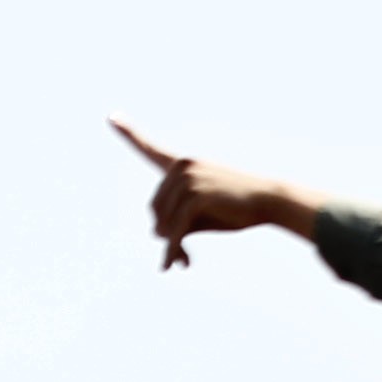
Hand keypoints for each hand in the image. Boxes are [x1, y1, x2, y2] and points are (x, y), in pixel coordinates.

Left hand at [112, 119, 327, 269]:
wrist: (270, 201)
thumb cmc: (236, 208)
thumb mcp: (201, 213)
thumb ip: (176, 219)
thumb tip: (155, 234)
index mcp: (184, 164)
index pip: (150, 148)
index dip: (129, 132)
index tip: (111, 116)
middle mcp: (183, 166)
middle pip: (154, 209)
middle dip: (165, 234)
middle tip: (177, 255)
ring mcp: (189, 179)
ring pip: (162, 223)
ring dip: (171, 245)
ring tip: (182, 258)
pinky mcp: (195, 196)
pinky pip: (175, 230)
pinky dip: (173, 251)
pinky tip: (176, 265)